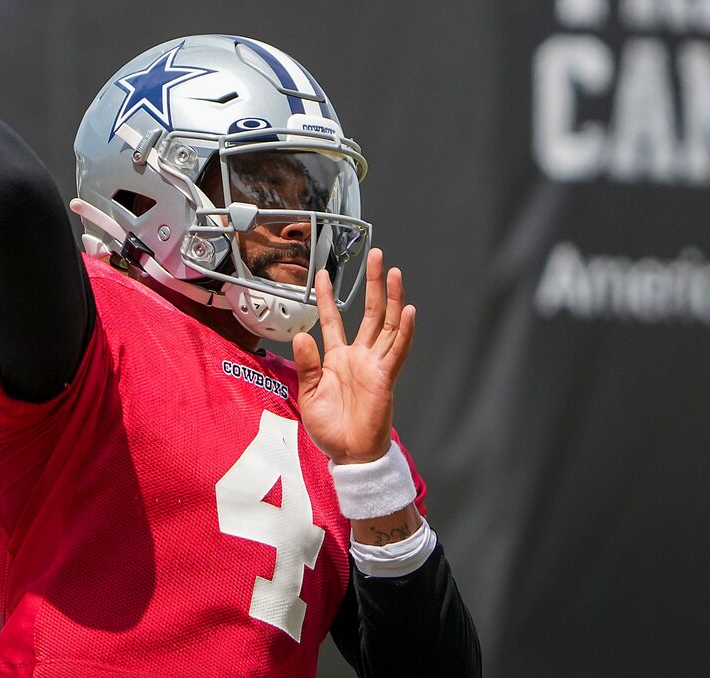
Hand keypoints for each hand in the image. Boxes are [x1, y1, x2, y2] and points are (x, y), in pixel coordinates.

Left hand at [292, 248, 415, 464]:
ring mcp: (375, 364)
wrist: (348, 454)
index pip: (333, 319)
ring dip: (392, 297)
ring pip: (386, 323)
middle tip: (376, 255)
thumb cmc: (330, 428)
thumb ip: (307, 364)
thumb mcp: (308, 394)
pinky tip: (407, 310)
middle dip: (371, 283)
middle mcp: (359, 355)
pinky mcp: (386, 376)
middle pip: (368, 311)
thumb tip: (302, 334)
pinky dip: (403, 330)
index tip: (324, 274)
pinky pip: (397, 350)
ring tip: (394, 271)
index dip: (329, 297)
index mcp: (337, 358)